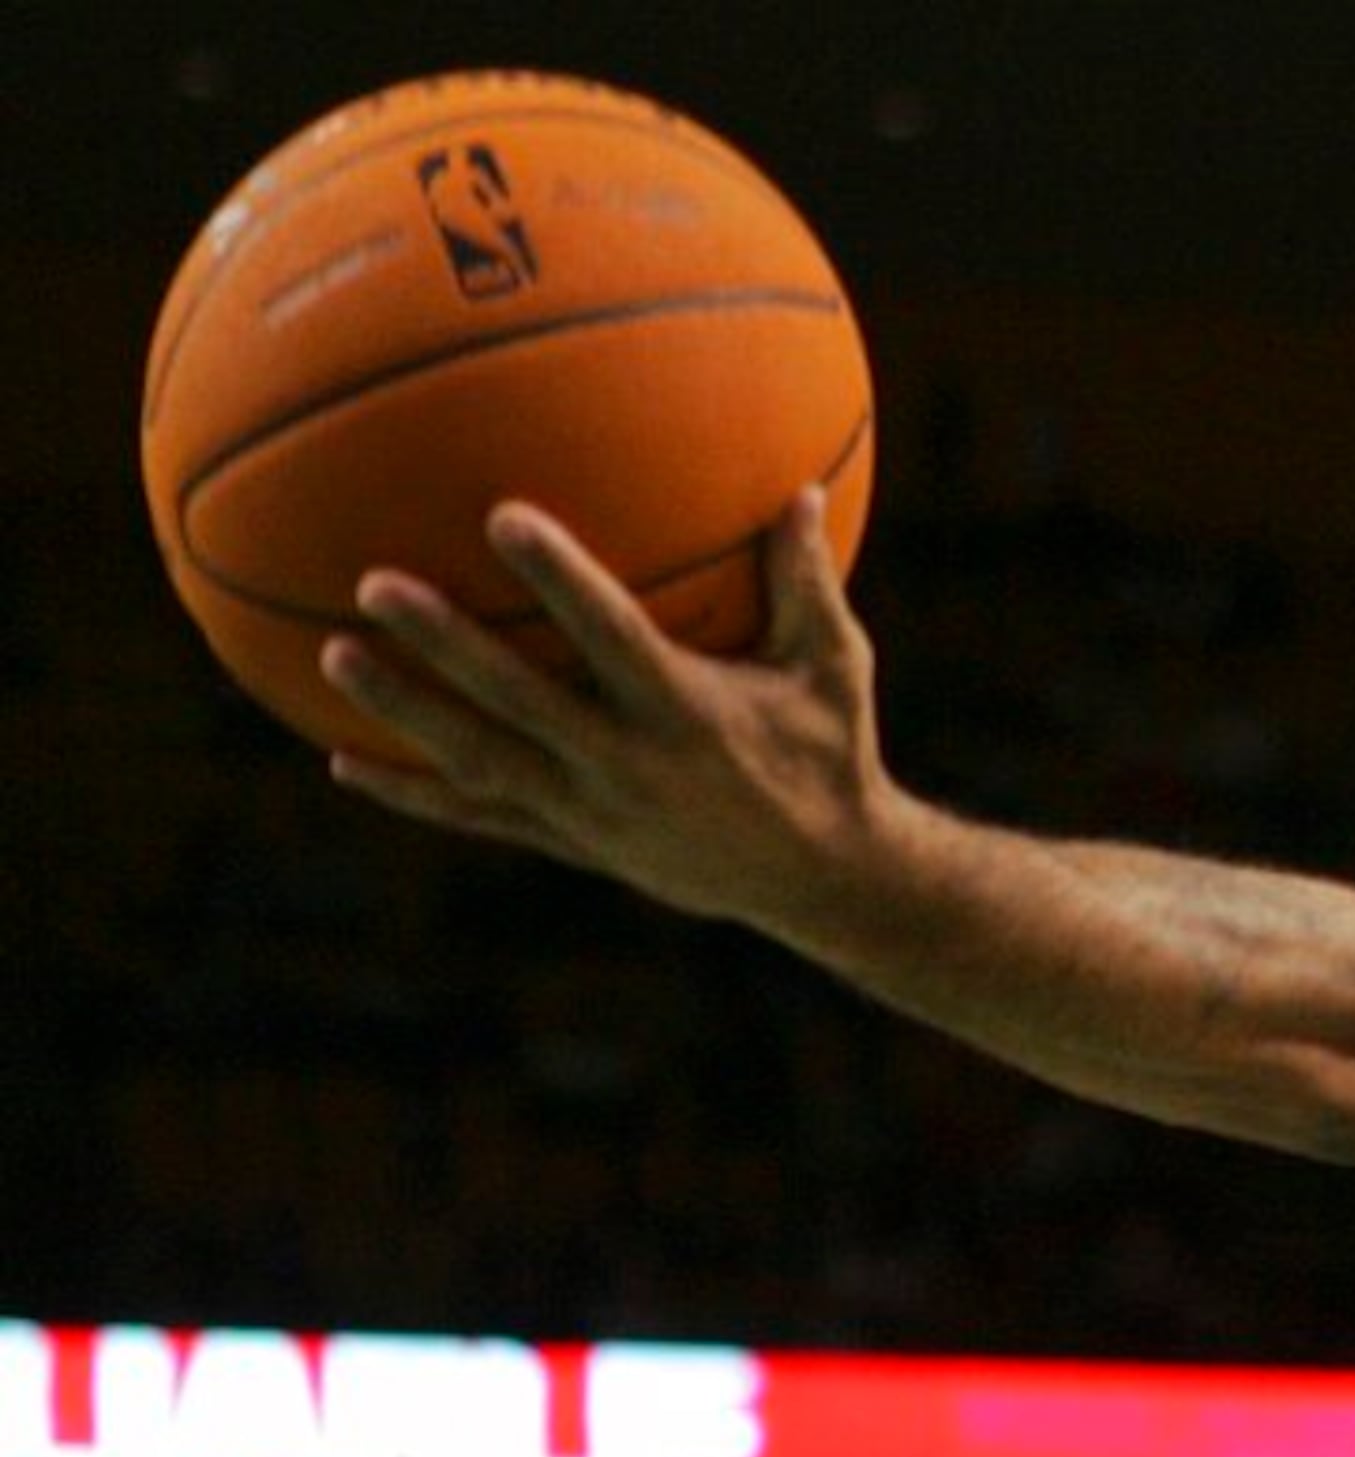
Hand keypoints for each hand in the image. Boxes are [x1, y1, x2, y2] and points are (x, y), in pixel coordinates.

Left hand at [318, 492, 893, 922]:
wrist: (823, 879)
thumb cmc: (830, 754)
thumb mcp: (834, 669)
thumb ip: (806, 582)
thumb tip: (800, 489)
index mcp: (691, 714)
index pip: (613, 637)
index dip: (560, 579)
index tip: (502, 514)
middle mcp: (633, 766)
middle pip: (520, 702)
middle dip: (447, 646)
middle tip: (376, 586)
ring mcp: (595, 813)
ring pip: (483, 761)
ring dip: (405, 713)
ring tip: (330, 657)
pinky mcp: (577, 844)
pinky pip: (483, 816)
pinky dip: (416, 793)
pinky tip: (345, 760)